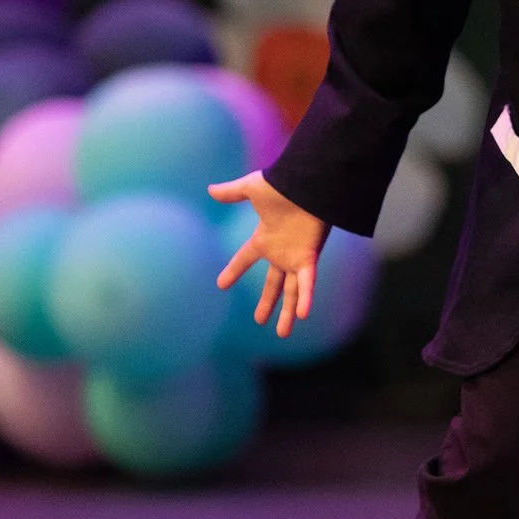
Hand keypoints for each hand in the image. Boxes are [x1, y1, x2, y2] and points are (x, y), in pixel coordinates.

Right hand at [209, 171, 329, 337]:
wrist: (307, 183)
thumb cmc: (282, 185)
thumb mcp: (252, 189)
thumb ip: (232, 193)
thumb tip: (210, 189)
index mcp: (265, 237)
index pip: (245, 258)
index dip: (234, 270)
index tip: (221, 284)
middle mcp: (280, 252)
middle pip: (273, 283)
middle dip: (267, 302)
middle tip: (259, 321)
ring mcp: (295, 257)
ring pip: (291, 291)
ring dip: (288, 312)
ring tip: (283, 334)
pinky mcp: (308, 257)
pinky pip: (306, 282)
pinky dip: (305, 298)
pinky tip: (302, 315)